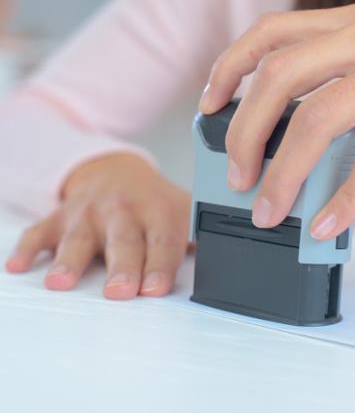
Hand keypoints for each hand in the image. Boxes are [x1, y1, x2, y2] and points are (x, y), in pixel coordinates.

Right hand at [6, 155, 190, 299]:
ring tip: (61, 283)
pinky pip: (41, 230)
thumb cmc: (152, 200)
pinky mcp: (61, 215)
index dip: (161, 265)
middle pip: (123, 240)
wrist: (117, 171)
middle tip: (120, 292)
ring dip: (70, 259)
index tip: (156, 289)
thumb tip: (225, 263)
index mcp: (156, 210)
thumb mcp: (180, 209)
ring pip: (79, 236)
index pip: (162, 241)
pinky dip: (29, 247)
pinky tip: (19, 266)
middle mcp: (122, 209)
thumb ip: (197, 235)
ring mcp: (89, 212)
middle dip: (122, 266)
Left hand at [200, 2, 354, 239]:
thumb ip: (343, 86)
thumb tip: (299, 141)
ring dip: (283, 174)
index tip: (208, 104)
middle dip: (244, 132)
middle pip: (278, 78)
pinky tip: (326, 223)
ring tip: (268, 209)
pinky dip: (344, 200)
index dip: (229, 66)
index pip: (271, 32)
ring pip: (316, 120)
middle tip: (236, 174)